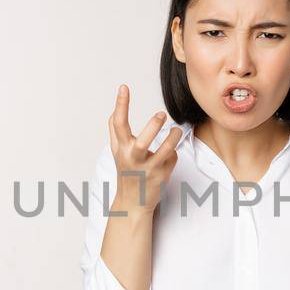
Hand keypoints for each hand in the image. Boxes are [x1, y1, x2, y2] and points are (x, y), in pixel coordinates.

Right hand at [107, 84, 181, 211]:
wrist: (132, 203)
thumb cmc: (126, 172)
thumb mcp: (117, 152)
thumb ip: (116, 132)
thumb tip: (114, 110)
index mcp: (121, 149)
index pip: (117, 124)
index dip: (121, 105)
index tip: (124, 87)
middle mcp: (133, 159)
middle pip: (143, 142)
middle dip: (153, 127)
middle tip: (161, 114)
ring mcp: (148, 169)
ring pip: (165, 152)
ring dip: (172, 139)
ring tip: (176, 131)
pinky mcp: (161, 177)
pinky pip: (172, 159)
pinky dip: (172, 155)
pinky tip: (168, 157)